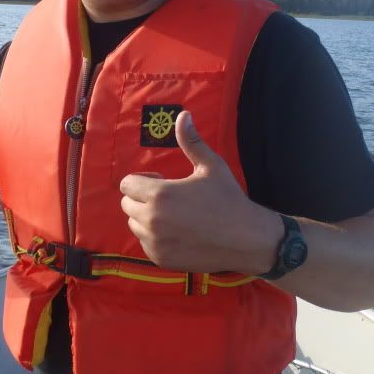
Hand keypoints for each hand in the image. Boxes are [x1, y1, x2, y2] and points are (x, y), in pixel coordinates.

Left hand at [119, 111, 279, 273]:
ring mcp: (154, 242)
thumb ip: (191, 142)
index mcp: (159, 194)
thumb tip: (183, 115)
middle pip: (127, 205)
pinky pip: (145, 244)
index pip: (127, 185)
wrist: (246, 239)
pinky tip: (178, 233)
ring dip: (147, 219)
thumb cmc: (228, 199)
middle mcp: (151, 220)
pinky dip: (155, 238)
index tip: (161, 180)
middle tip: (168, 199)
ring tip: (173, 216)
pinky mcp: (160, 259)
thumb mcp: (210, 166)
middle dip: (142, 199)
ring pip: (135, 225)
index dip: (142, 181)